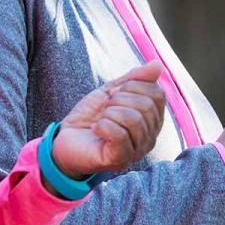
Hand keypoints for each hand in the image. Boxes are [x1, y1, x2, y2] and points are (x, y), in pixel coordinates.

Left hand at [50, 61, 165, 178]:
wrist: (66, 138)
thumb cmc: (91, 116)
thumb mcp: (111, 91)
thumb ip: (134, 79)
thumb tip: (158, 64)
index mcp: (151, 120)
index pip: (157, 94)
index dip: (133, 86)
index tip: (114, 93)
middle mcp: (149, 137)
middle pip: (146, 106)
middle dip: (119, 99)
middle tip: (105, 107)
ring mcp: (136, 150)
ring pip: (134, 120)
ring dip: (110, 112)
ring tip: (101, 119)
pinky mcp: (119, 159)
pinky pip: (120, 136)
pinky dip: (103, 126)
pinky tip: (96, 128)